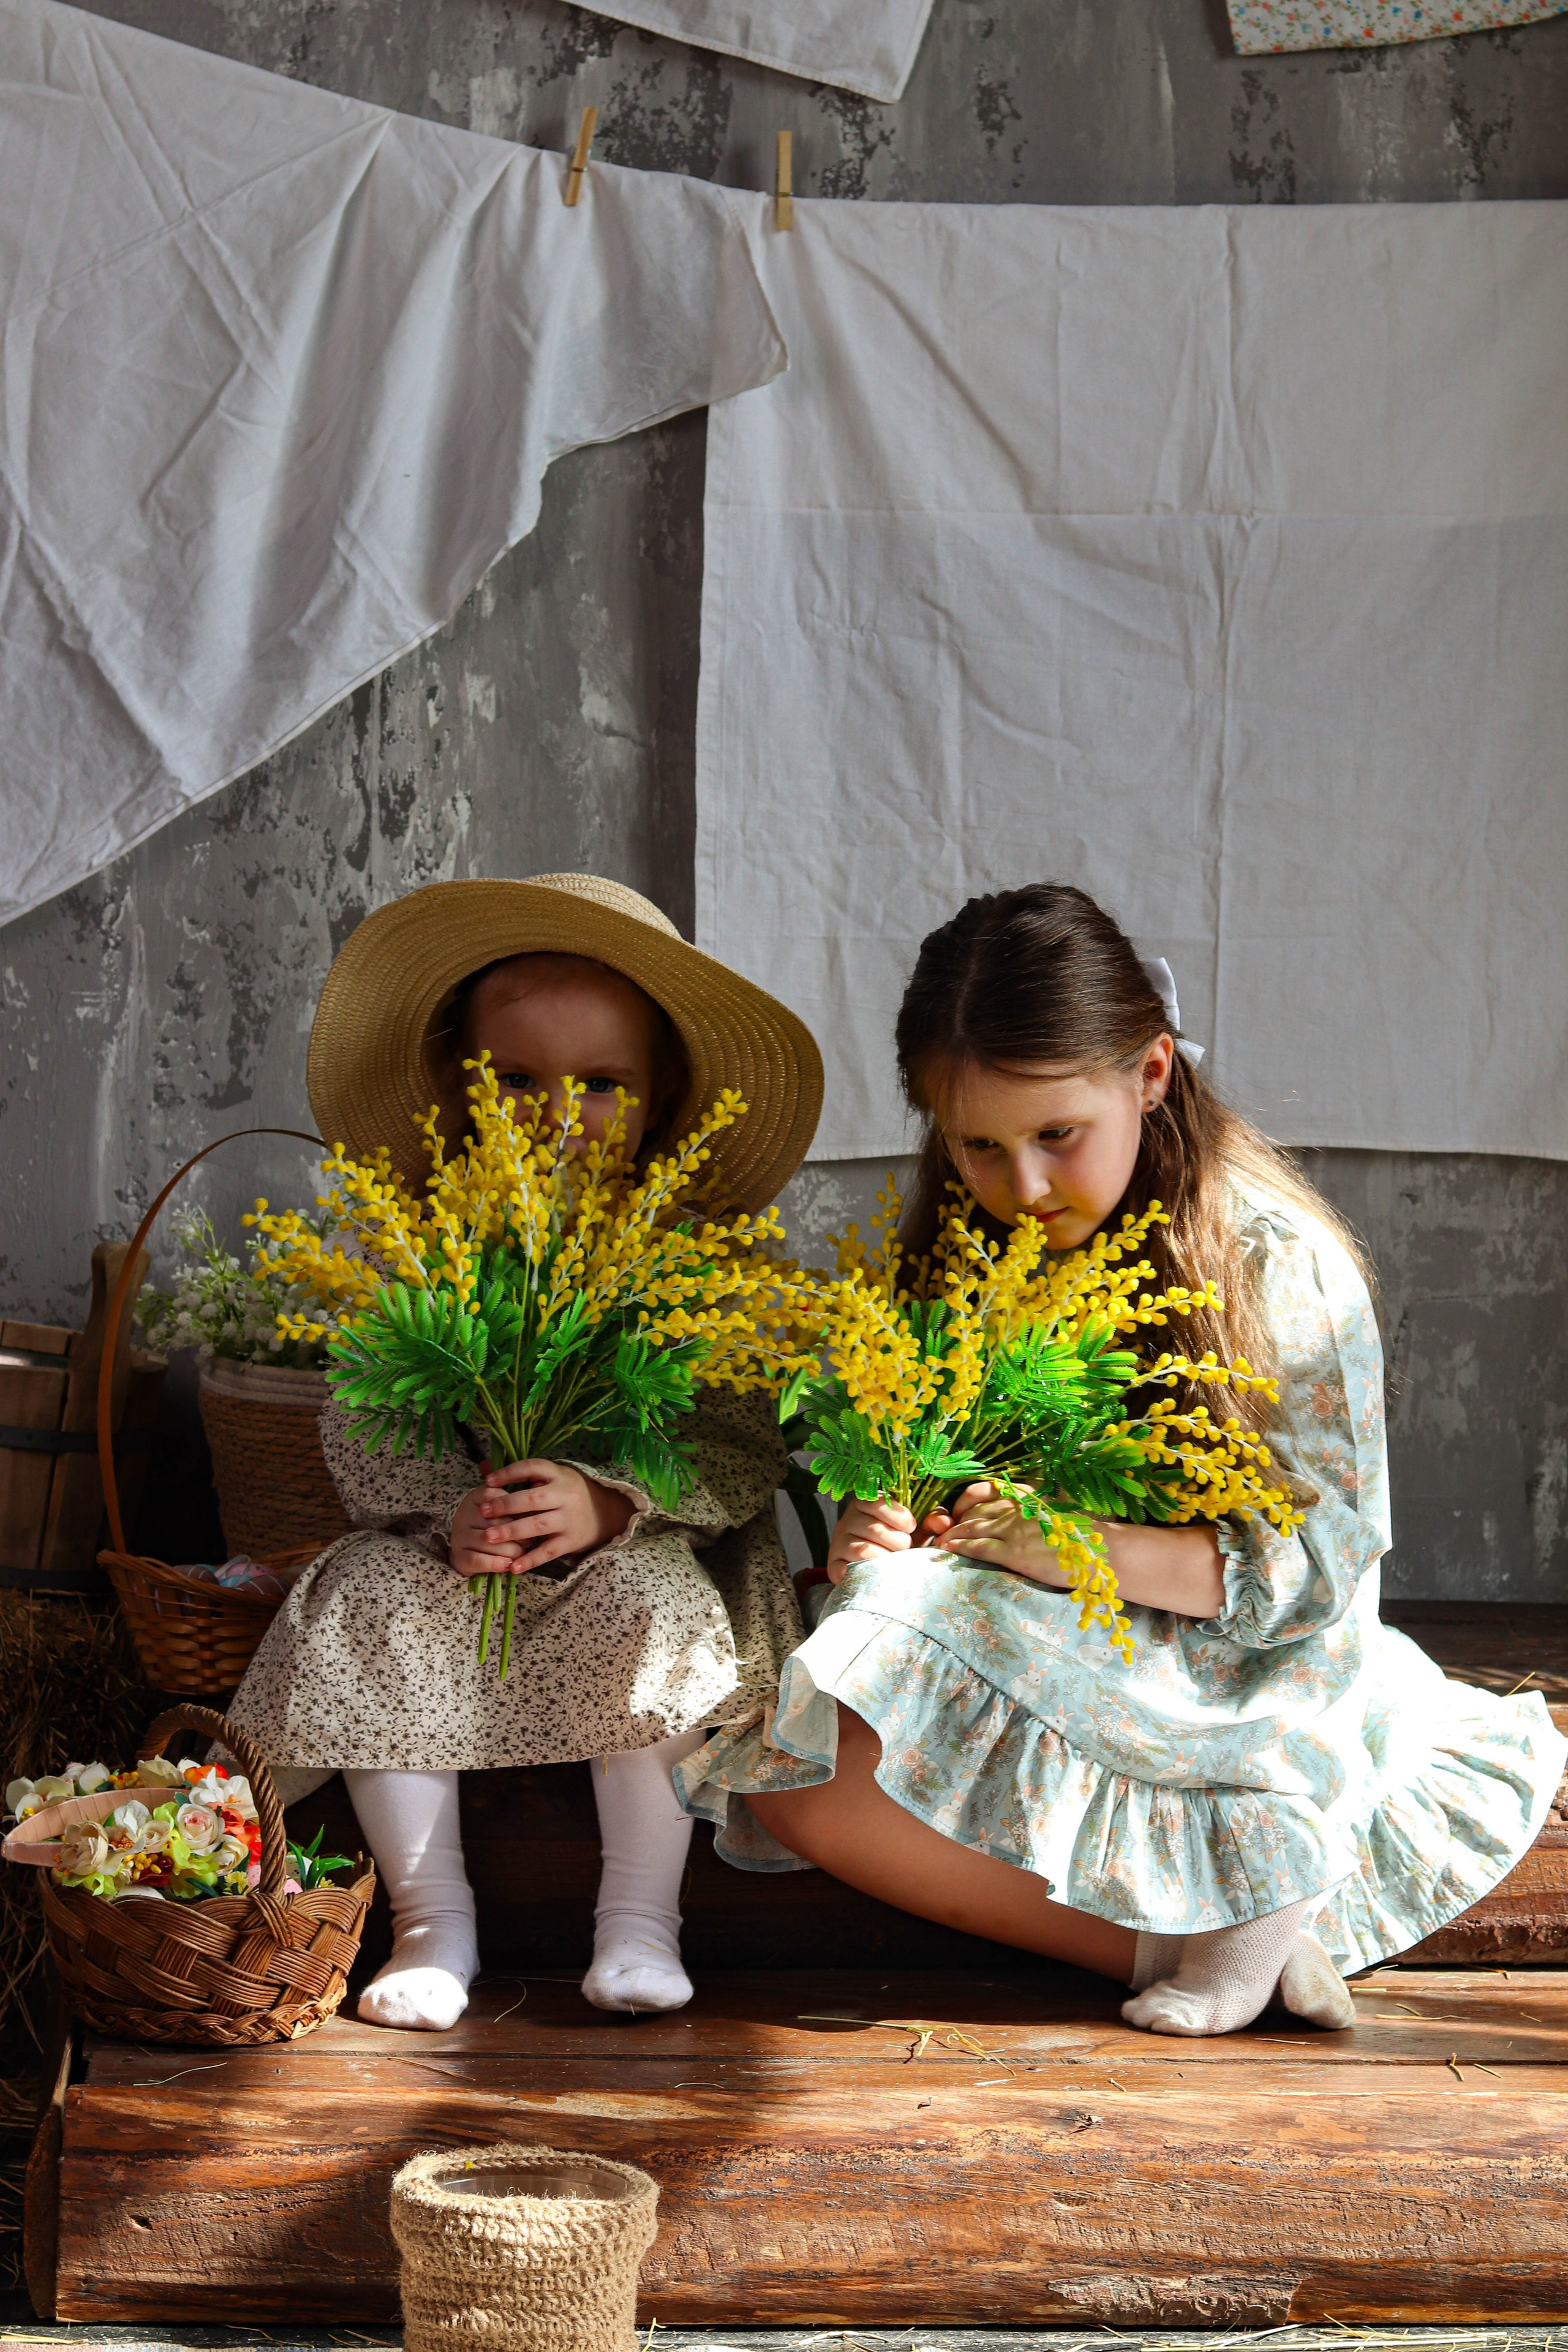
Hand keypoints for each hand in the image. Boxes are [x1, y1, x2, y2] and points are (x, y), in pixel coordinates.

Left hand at [449, 1461, 635, 1578]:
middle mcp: (565, 1495)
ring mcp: (569, 1519)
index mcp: (559, 1474)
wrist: (605, 1513)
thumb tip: (483, 1467)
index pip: (532, 1467)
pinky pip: (549, 1551)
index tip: (488, 1481)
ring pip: (538, 1525)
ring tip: (488, 1537)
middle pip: (533, 1499)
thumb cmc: (568, 1492)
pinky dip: (531, 1559)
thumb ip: (520, 1475)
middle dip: (506, 1505)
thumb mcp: (551, 1477)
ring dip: (512, 1531)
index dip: (509, 1473)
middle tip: (484, 1511)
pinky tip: (513, 1566)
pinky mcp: (571, 1540)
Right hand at [826, 1497, 952, 1583]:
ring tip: (896, 1562)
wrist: (873, 1571)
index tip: (911, 1528)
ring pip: (864, 1549)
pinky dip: (870, 1571)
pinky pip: (851, 1567)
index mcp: (865, 1503)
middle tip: (905, 1550)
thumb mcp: (916, 1529)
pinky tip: (881, 1572)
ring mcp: (838, 1542)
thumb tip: (943, 1523)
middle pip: (875, 1529)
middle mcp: (847, 1519)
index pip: (879, 1502)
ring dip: (887, 1558)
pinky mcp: (833, 1565)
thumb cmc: (897, 1543)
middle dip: (899, 1543)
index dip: (901, 1517)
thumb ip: (932, 1520)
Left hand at [935, 1481, 1069, 1586]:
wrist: (1099, 1553)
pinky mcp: (1014, 1553)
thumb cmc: (1080, 1536)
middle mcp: (1016, 1509)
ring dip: (953, 1534)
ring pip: (972, 1528)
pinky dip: (960, 1547)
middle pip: (974, 1511)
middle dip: (955, 1521)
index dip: (965, 1502)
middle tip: (944, 1531)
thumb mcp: (1052, 1512)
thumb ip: (1031, 1510)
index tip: (958, 1513)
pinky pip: (979, 1547)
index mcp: (1026, 1497)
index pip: (985, 1492)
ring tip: (941, 1542)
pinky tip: (949, 1549)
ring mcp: (1014, 1531)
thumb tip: (1014, 1515)